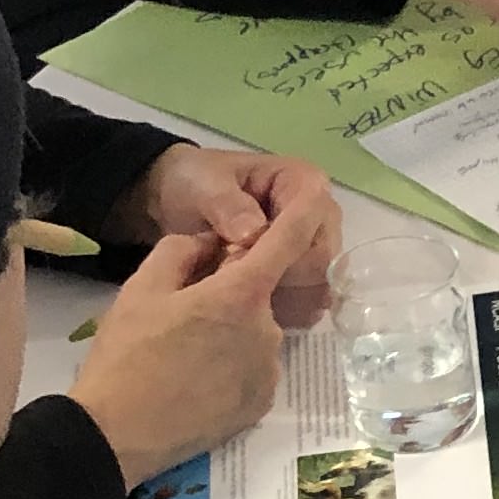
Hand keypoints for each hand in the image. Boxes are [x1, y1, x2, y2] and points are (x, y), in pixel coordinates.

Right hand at [67, 198, 337, 485]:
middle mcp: (269, 330)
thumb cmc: (125, 356)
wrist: (115, 436)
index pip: (287, 241)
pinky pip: (253, 367)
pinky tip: (194, 378)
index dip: (303, 213)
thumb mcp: (141, 287)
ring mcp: (270, 371)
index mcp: (241, 295)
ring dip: (230, 330)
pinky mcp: (262, 404)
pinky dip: (232, 364)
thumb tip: (212, 244)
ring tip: (181, 351)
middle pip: (259, 293)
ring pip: (254, 332)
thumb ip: (184, 251)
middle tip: (182, 310)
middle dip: (230, 291)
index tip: (316, 191)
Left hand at [107, 148, 344, 328]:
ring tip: (237, 300)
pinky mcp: (302, 272)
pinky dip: (282, 311)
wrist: (178, 198)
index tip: (234, 258)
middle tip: (231, 282)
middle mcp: (319, 215)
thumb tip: (252, 233)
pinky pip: (306, 300)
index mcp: (304, 183)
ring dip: (281, 299)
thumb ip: (228, 206)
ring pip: (316, 286)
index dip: (283, 250)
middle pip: (321, 261)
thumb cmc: (196, 183)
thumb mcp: (205, 187)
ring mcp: (313, 246)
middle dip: (279, 279)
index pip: (314, 226)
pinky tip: (250, 315)